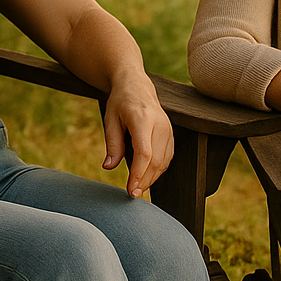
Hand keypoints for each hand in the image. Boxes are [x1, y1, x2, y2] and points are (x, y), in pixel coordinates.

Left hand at [102, 76, 173, 196]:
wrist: (137, 86)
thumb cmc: (121, 102)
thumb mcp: (110, 119)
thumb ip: (112, 144)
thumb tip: (108, 167)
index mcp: (143, 119)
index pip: (145, 153)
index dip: (138, 174)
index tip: (130, 190)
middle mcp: (160, 124)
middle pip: (156, 161)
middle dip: (145, 181)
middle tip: (132, 194)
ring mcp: (169, 129)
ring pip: (164, 162)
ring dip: (152, 178)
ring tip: (137, 188)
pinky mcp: (171, 134)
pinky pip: (167, 157)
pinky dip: (158, 170)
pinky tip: (146, 176)